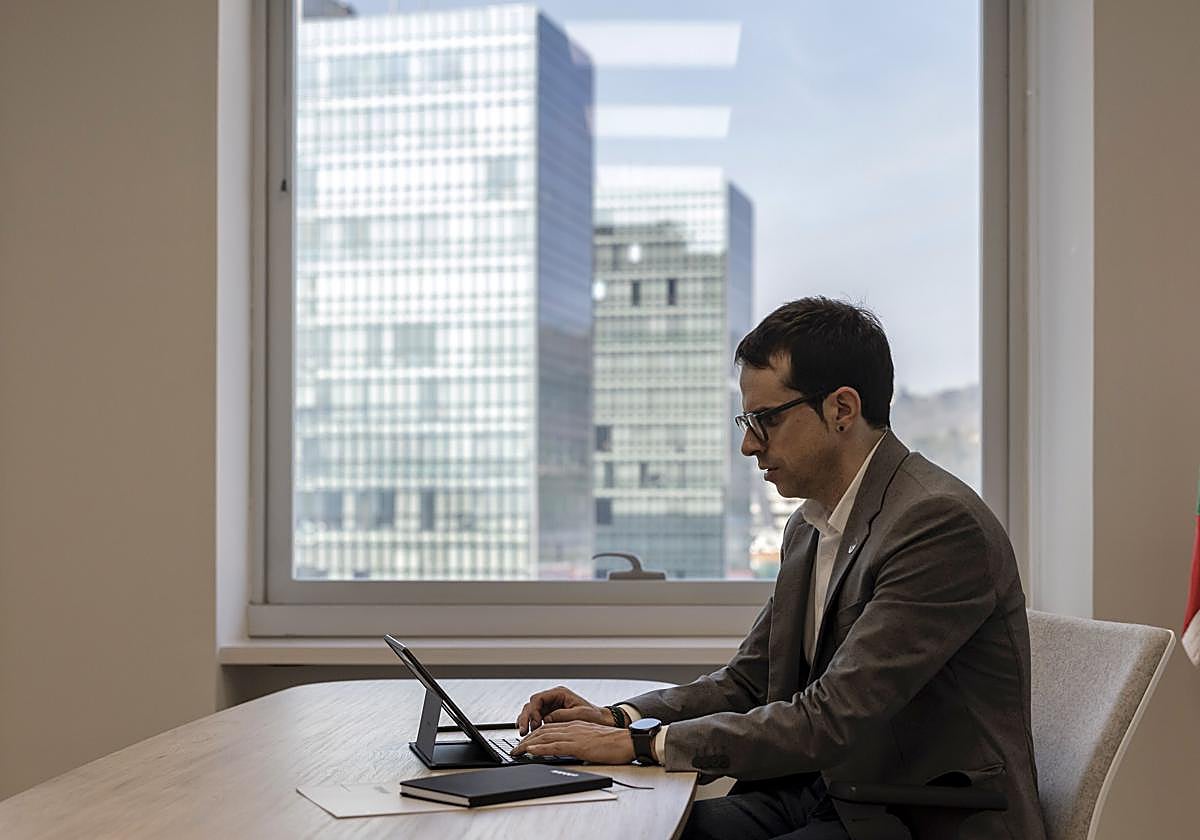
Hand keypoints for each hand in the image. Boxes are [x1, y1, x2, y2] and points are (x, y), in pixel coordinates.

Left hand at [511, 721, 635, 764]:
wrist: (626, 741)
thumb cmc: (613, 743)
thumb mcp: (591, 740)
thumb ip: (579, 743)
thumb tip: (570, 753)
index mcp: (575, 726)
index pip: (549, 729)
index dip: (535, 736)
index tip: (524, 744)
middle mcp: (572, 727)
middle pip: (543, 731)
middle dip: (526, 740)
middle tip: (515, 749)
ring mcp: (574, 735)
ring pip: (545, 737)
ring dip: (528, 745)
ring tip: (517, 751)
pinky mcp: (578, 745)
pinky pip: (555, 746)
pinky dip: (540, 748)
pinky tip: (530, 751)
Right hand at [516, 685, 613, 734]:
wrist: (602, 721)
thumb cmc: (593, 716)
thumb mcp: (579, 714)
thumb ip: (562, 715)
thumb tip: (546, 719)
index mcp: (559, 693)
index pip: (538, 698)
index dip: (533, 711)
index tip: (536, 723)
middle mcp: (553, 698)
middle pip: (532, 705)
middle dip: (526, 717)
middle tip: (524, 730)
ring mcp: (550, 706)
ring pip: (531, 711)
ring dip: (527, 722)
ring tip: (524, 733)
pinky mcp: (550, 715)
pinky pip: (536, 718)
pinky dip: (531, 725)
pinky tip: (529, 733)